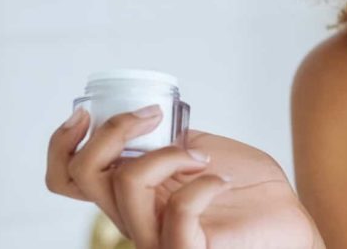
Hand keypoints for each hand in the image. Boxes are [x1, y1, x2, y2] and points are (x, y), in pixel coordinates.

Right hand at [47, 106, 319, 248]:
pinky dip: (201, 184)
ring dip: (168, 154)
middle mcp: (133, 217)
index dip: (61, 143)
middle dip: (114, 130)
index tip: (85, 111)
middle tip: (152, 116)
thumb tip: (145, 111)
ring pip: (127, 185)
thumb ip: (164, 136)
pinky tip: (219, 179)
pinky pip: (178, 213)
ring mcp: (157, 237)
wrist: (286, 218)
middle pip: (84, 175)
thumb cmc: (245, 189)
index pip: (67, 178)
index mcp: (128, 192)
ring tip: (202, 157)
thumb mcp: (194, 147)